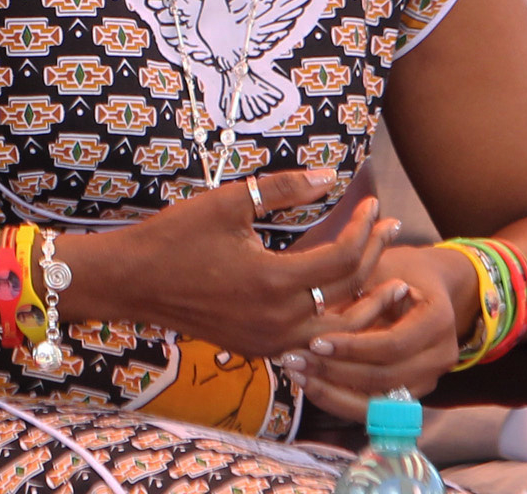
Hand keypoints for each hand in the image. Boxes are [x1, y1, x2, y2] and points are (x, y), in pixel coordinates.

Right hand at [64, 172, 393, 356]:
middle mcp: (279, 320)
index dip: (363, 228)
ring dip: (366, 303)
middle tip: (393, 230)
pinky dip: (336, 324)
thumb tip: (327, 177)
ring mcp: (269, 341)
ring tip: (392, 284)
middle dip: (377, 259)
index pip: (342, 258)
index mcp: (274, 282)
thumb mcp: (228, 203)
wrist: (133, 282)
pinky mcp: (258, 349)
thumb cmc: (176, 237)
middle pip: (348, 293)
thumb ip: (281, 189)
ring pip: (337, 328)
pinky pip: (312, 341)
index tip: (373, 204)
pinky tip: (346, 308)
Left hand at [278, 242, 466, 419]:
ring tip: (296, 374)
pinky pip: (374, 408)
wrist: (423, 284)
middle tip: (293, 360)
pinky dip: (340, 399)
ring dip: (333, 392)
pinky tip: (310, 384)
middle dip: (336, 373)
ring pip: (379, 403)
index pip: (393, 344)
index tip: (314, 342)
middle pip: (386, 378)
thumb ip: (353, 294)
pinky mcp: (411, 395)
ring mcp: (429, 380)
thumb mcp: (375, 270)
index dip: (352, 347)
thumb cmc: (392, 270)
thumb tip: (311, 313)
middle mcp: (441, 356)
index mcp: (438, 319)